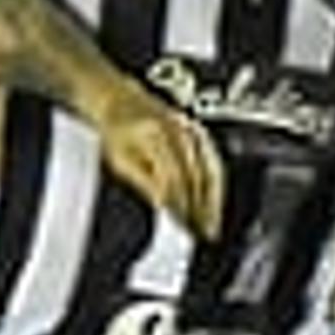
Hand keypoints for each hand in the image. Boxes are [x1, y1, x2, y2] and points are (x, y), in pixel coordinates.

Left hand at [94, 96, 224, 237]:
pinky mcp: (199, 132)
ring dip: (212, 200)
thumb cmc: (117, 131)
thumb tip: (164, 207)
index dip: (179, 205)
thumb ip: (144, 184)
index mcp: (155, 136)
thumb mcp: (121, 161)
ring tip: (212, 225)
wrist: (121, 101)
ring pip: (209, 169)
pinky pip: (214, 161)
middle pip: (195, 176)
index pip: (173, 177)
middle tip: (202, 233)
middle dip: (199, 208)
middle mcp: (177, 129)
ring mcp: (191, 129)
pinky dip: (216, 184)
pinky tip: (215, 202)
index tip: (183, 227)